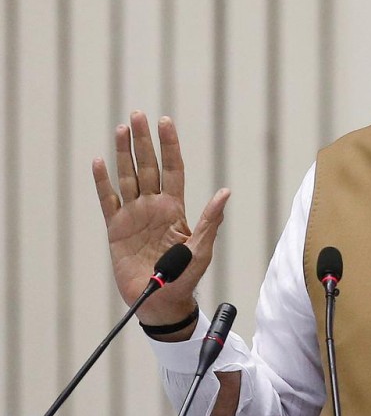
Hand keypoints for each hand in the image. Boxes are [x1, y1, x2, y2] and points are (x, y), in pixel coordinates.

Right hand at [93, 111, 229, 329]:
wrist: (161, 301)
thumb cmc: (186, 276)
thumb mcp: (201, 248)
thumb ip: (210, 220)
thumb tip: (225, 192)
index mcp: (175, 207)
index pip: (172, 168)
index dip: (169, 145)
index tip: (164, 121)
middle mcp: (153, 205)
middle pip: (148, 166)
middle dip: (143, 141)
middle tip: (137, 114)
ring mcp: (134, 215)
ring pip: (127, 177)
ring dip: (122, 154)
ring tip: (120, 129)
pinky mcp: (116, 229)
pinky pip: (107, 200)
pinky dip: (102, 182)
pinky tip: (98, 161)